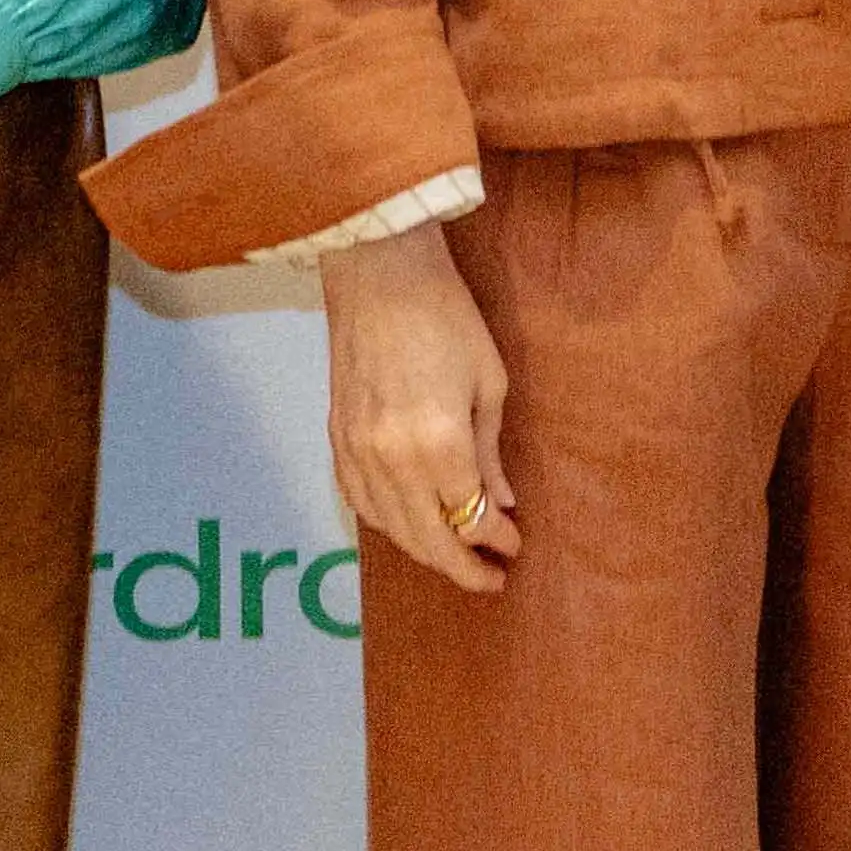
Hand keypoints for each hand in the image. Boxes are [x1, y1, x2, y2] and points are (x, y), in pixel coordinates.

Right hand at [322, 221, 517, 595]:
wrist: (379, 274)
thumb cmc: (445, 316)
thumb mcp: (488, 383)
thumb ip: (490, 453)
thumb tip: (500, 504)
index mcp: (438, 444)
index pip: (468, 520)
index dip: (495, 541)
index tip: (515, 544)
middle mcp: (391, 460)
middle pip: (427, 540)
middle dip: (462, 566)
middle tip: (489, 577)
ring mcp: (356, 453)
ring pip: (390, 529)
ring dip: (425, 550)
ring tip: (454, 555)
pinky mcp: (335, 440)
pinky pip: (359, 503)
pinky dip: (386, 524)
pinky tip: (407, 525)